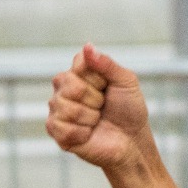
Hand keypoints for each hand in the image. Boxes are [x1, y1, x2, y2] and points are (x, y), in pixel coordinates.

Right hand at [47, 45, 150, 172]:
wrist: (131, 140)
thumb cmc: (129, 110)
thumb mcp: (126, 82)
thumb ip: (107, 64)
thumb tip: (87, 46)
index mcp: (78, 73)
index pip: (80, 63)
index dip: (99, 77)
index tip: (108, 86)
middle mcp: (63, 88)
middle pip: (71, 84)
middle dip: (95, 98)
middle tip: (103, 105)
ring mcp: (57, 109)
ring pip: (65, 106)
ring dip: (90, 116)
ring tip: (96, 120)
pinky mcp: (56, 130)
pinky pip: (62, 126)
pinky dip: (82, 132)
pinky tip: (88, 133)